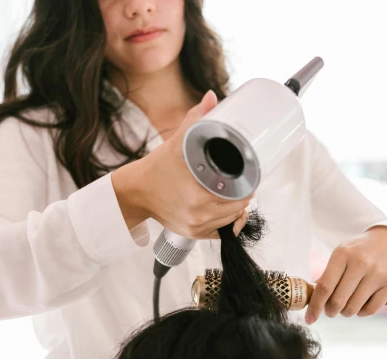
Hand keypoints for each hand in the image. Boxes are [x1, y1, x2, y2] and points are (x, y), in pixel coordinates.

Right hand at [112, 90, 251, 238]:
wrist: (136, 192)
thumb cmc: (158, 168)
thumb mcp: (177, 142)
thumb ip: (197, 119)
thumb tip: (212, 97)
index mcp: (197, 191)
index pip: (240, 193)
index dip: (249, 184)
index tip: (250, 176)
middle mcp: (198, 212)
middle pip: (239, 207)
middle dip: (243, 194)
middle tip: (242, 182)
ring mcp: (196, 225)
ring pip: (232, 220)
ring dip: (236, 208)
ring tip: (233, 194)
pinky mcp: (194, 234)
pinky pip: (222, 232)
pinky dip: (227, 222)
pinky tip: (225, 210)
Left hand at [305, 227, 386, 323]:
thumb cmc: (360, 251)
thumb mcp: (341, 254)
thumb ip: (327, 275)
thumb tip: (313, 300)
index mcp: (343, 254)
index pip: (324, 287)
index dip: (315, 306)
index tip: (310, 319)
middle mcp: (360, 263)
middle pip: (338, 301)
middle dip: (330, 311)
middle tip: (331, 310)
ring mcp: (377, 274)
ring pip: (353, 308)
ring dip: (346, 312)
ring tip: (346, 305)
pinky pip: (370, 310)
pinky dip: (361, 312)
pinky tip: (360, 304)